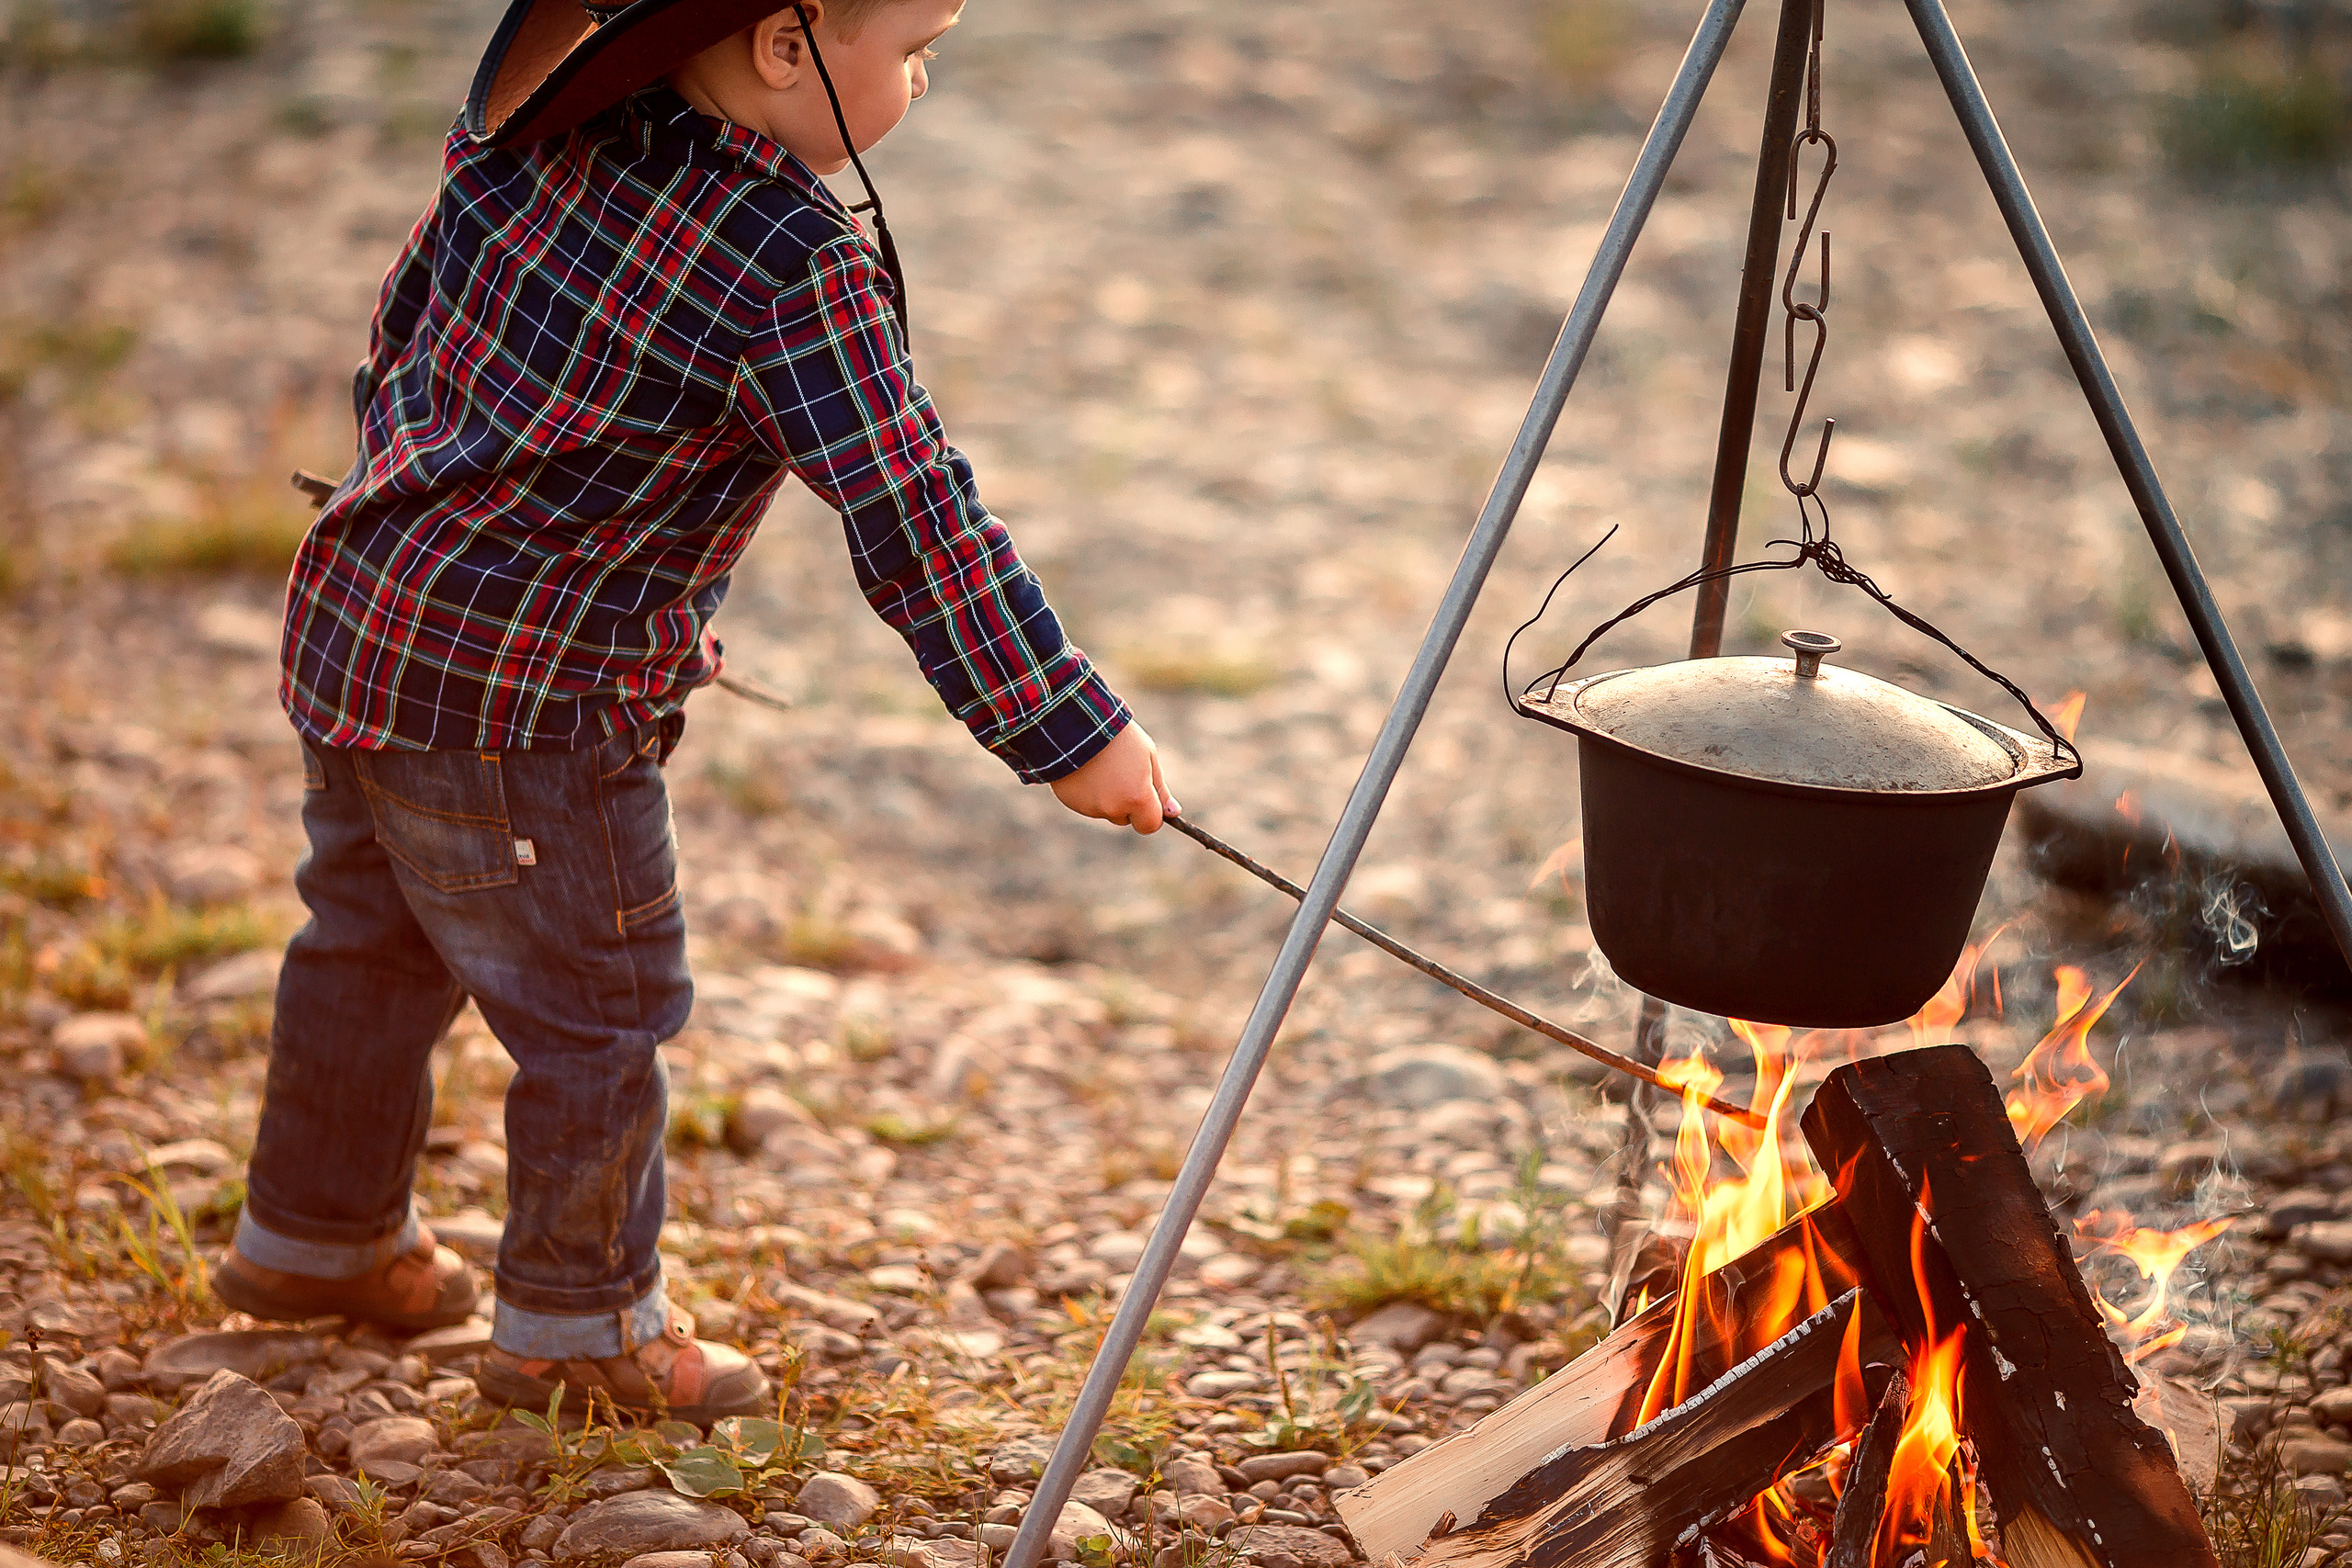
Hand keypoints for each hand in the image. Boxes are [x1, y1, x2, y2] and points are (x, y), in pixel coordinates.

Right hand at [1050, 723, 1177, 833]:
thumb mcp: (1148, 757)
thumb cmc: (1119, 737)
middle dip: (1126, 803)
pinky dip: (1087, 793)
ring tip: (1101, 766)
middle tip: (1121, 773)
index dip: (1150, 812)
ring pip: (1105, 810)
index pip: (1150, 825)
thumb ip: (1160, 789)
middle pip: (1125, 818)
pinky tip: (1086, 770)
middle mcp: (1113, 808)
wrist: (1077, 722)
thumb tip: (1174, 813)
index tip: (1147, 796)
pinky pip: (1085, 804)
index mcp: (1137, 798)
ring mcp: (1089, 807)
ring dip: (1106, 797)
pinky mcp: (1070, 802)